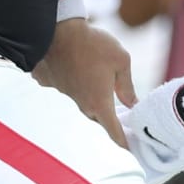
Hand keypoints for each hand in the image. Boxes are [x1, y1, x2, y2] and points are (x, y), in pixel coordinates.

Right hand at [52, 20, 136, 147]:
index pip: (113, 132)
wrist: (58, 30)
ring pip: (80, 105)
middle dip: (107, 120)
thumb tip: (132, 103)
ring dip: (90, 101)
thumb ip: (127, 86)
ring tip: (96, 88)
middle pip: (96, 119)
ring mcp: (63, 96)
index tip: (129, 152)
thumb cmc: (93, 44)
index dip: (123, 144)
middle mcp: (80, 105)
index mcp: (99, 103)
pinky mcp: (51, 85)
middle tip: (117, 119)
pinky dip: (72, 86)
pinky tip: (75, 72)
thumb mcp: (121, 61)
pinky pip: (65, 91)